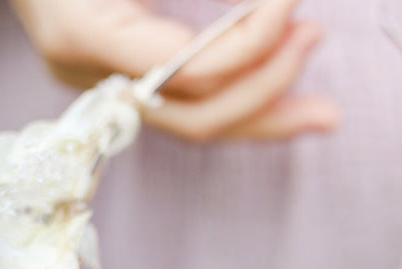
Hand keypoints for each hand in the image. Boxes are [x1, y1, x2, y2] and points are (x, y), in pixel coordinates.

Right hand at [11, 0, 339, 140]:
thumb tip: (269, 7)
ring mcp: (98, 89)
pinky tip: (282, 98)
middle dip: (267, 89)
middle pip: (196, 117)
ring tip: (323, 110)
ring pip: (197, 124)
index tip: (290, 4)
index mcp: (78, 34)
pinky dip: (238, 102)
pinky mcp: (114, 85)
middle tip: (315, 39)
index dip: (251, 42)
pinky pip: (188, 108)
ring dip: (266, 112)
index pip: (186, 69)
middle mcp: (86, 77)